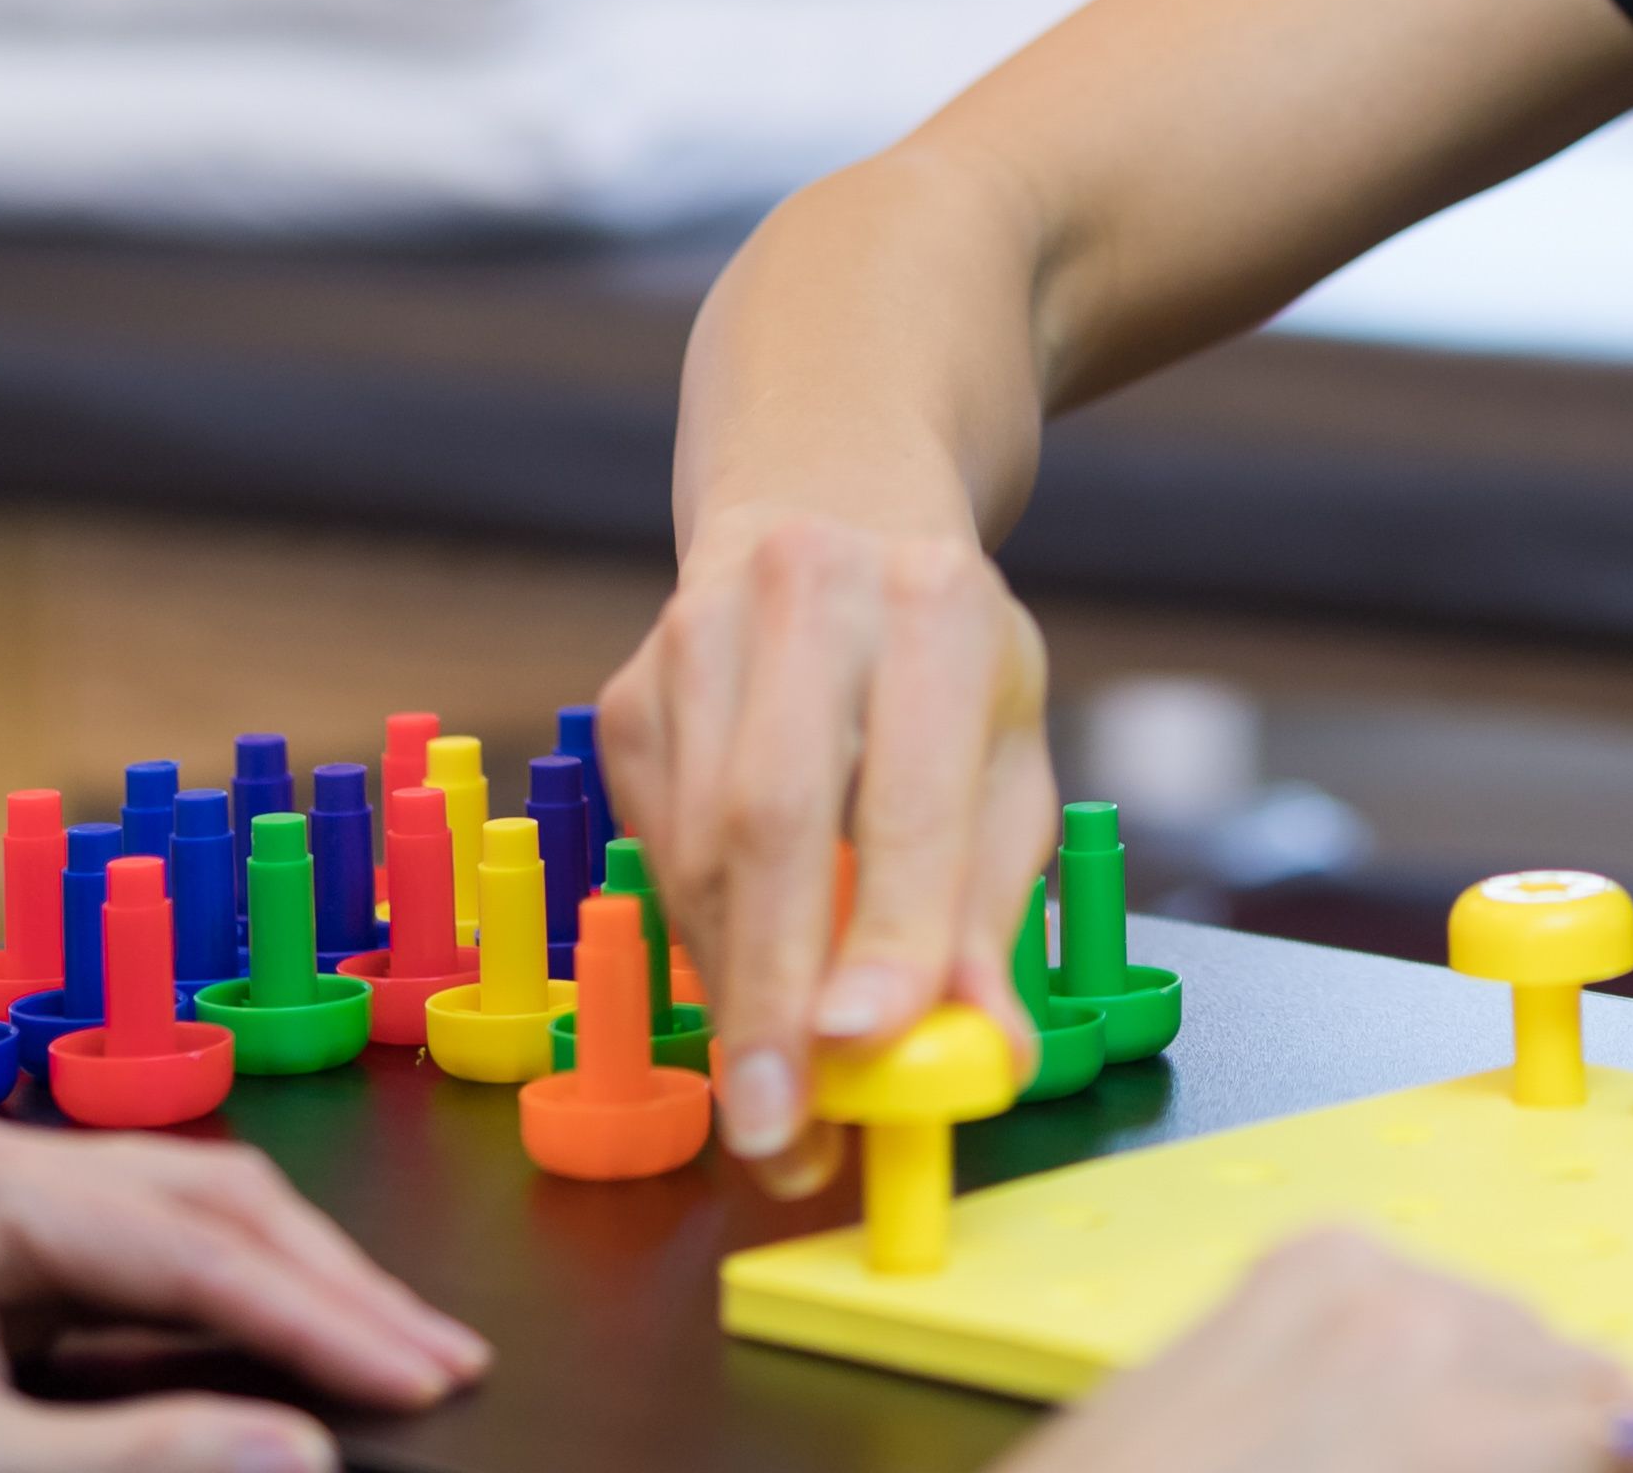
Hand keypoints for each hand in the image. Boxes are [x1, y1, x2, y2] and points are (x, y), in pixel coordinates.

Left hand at [0, 1114, 489, 1471]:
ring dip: (302, 1289)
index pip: (190, 1246)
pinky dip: (236, 1307)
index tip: (421, 1374)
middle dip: (336, 1286)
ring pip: (196, 1217)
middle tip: (442, 1360)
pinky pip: (150, 1260)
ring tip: (403, 1350)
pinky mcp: (0, 1251)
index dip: (321, 1316)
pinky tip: (307, 1343)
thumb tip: (297, 1455)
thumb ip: (128, 1460)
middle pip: (213, 1202)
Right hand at [595, 503, 1058, 1190]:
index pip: (910, 793)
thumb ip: (993, 908)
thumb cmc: (942, 661)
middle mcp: (808, 599)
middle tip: (784, 1132)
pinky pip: (654, 853)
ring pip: (697, 853)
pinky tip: (748, 988)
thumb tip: (984, 1057)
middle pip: (771, 822)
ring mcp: (696, 637)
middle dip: (774, 995)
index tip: (866, 1048)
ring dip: (735, 999)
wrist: (829, 502)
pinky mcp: (627, 691)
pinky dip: (701, 945)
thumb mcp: (1006, 756)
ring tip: (780, 1108)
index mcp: (937, 605)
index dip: (890, 927)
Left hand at [1012, 1232, 1632, 1472]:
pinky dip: (1428, 1344)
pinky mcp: (1309, 1251)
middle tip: (1536, 1468)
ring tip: (1442, 1453)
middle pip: (1586, 1368)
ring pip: (1511, 1321)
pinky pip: (1428, 1285)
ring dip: (1505, 1388)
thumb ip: (1547, 1466)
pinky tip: (1382, 1408)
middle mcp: (1429, 1330)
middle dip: (1578, 1436)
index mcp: (1467, 1430)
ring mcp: (1364, 1273)